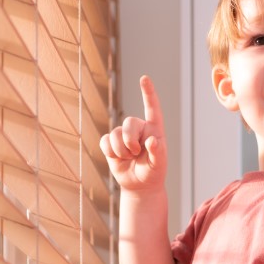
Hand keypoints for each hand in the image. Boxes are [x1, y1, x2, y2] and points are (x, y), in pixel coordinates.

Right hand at [102, 75, 166, 199]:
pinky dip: (110, 152)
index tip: (144, 78)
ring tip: (129, 158)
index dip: (148, 93)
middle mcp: (138, 128)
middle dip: (130, 141)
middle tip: (136, 153)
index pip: (152, 108)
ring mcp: (123, 134)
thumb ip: (158, 153)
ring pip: (115, 133)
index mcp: (154, 129)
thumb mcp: (159, 165)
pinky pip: (105, 141)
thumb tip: (152, 141)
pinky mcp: (111, 142)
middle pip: (129, 123)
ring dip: (121, 150)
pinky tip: (117, 158)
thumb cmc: (153, 172)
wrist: (139, 185)